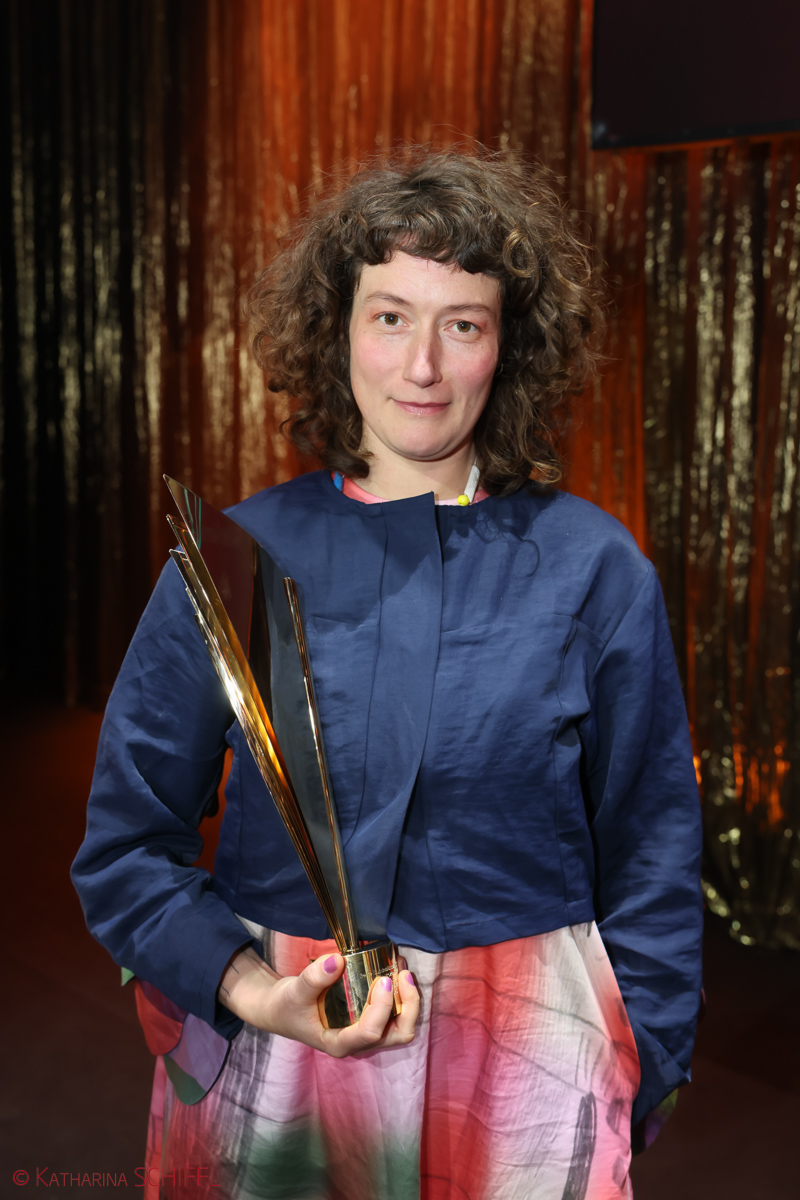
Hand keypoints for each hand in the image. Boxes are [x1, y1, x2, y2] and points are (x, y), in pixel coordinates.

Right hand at [218, 947, 419, 1056]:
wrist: (281, 1009)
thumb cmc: (287, 1005)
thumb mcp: (294, 991)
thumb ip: (314, 978)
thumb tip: (337, 961)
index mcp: (339, 1043)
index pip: (370, 1033)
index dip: (382, 1007)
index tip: (382, 979)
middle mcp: (357, 1042)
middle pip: (398, 1034)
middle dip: (409, 1006)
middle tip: (404, 975)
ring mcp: (365, 1032)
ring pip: (401, 1025)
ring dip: (409, 998)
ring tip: (403, 967)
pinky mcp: (368, 1019)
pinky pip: (394, 1012)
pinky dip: (401, 993)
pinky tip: (395, 969)